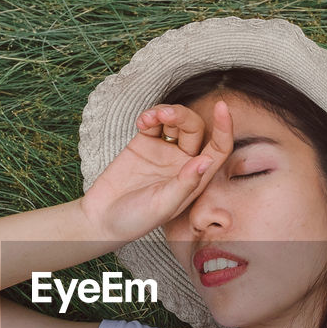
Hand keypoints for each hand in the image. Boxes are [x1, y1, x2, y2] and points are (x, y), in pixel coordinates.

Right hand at [80, 100, 233, 241]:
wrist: (102, 217)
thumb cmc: (135, 219)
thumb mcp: (163, 206)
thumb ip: (185, 184)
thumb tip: (206, 162)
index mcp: (195, 179)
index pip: (218, 150)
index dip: (224, 129)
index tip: (222, 107)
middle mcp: (183, 163)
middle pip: (194, 129)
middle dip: (182, 116)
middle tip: (164, 115)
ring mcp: (164, 151)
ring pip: (175, 121)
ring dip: (166, 112)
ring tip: (149, 117)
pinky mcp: (144, 144)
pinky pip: (153, 122)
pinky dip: (150, 116)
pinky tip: (142, 121)